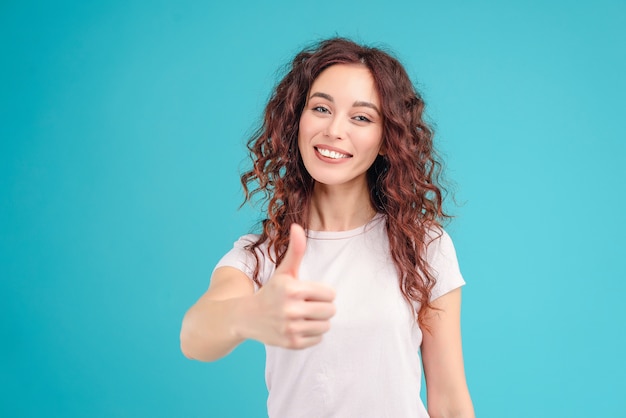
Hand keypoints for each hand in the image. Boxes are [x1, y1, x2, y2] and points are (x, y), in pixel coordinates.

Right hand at [246, 224, 335, 348]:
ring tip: (305, 316)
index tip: (311, 293)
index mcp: (292, 288)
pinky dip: (312, 334)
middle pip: (330, 311)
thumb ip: (295, 250)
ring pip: (326, 326)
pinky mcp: (291, 343)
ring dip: (319, 321)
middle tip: (308, 306)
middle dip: (323, 307)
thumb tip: (297, 226)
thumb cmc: (271, 291)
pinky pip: (318, 339)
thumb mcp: (284, 271)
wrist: (246, 317)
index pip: (330, 294)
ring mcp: (290, 328)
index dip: (323, 293)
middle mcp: (290, 309)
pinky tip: (299, 327)